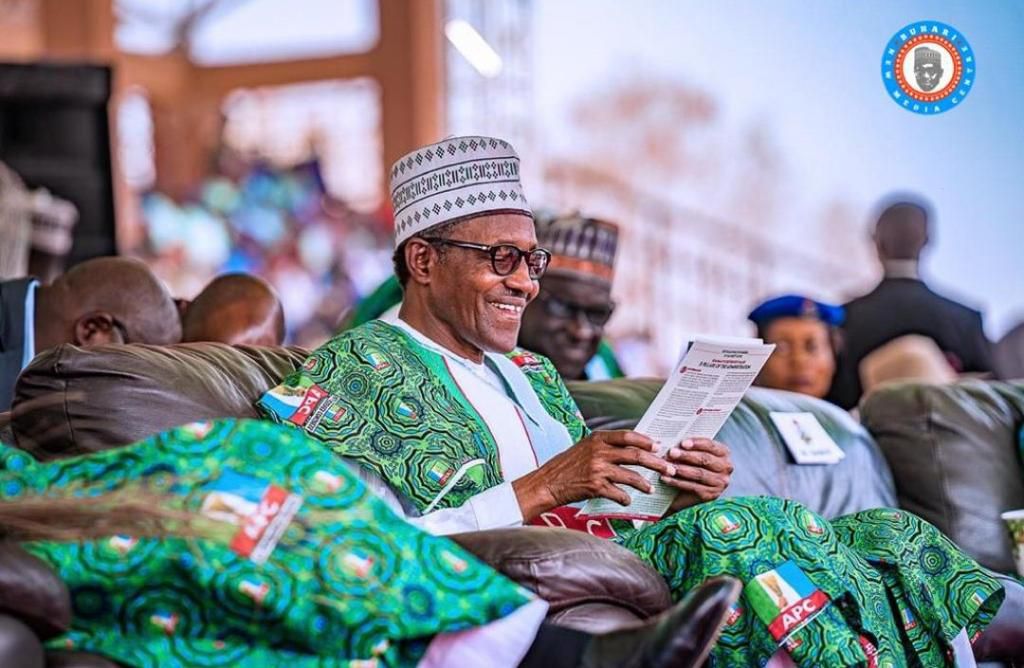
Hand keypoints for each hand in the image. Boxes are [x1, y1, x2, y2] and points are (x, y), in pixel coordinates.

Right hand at [512, 430, 676, 520]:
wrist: (547, 483)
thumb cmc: (568, 465)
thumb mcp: (585, 447)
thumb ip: (606, 446)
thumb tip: (634, 448)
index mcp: (598, 438)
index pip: (629, 436)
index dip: (647, 441)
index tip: (659, 447)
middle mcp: (599, 451)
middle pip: (636, 455)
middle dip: (656, 463)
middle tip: (669, 469)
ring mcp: (597, 469)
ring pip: (631, 476)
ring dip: (644, 484)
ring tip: (651, 489)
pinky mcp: (595, 486)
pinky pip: (618, 493)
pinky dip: (625, 498)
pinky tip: (629, 501)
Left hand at [662, 438, 732, 514]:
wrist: (684, 492)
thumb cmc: (688, 466)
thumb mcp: (690, 454)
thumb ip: (686, 448)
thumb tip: (672, 442)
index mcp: (723, 453)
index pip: (710, 445)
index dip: (696, 443)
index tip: (682, 443)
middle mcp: (726, 468)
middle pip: (705, 459)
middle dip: (686, 456)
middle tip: (671, 453)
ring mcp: (720, 483)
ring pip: (699, 473)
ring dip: (681, 469)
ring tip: (666, 466)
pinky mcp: (711, 495)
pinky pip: (693, 487)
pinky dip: (678, 482)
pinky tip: (666, 478)